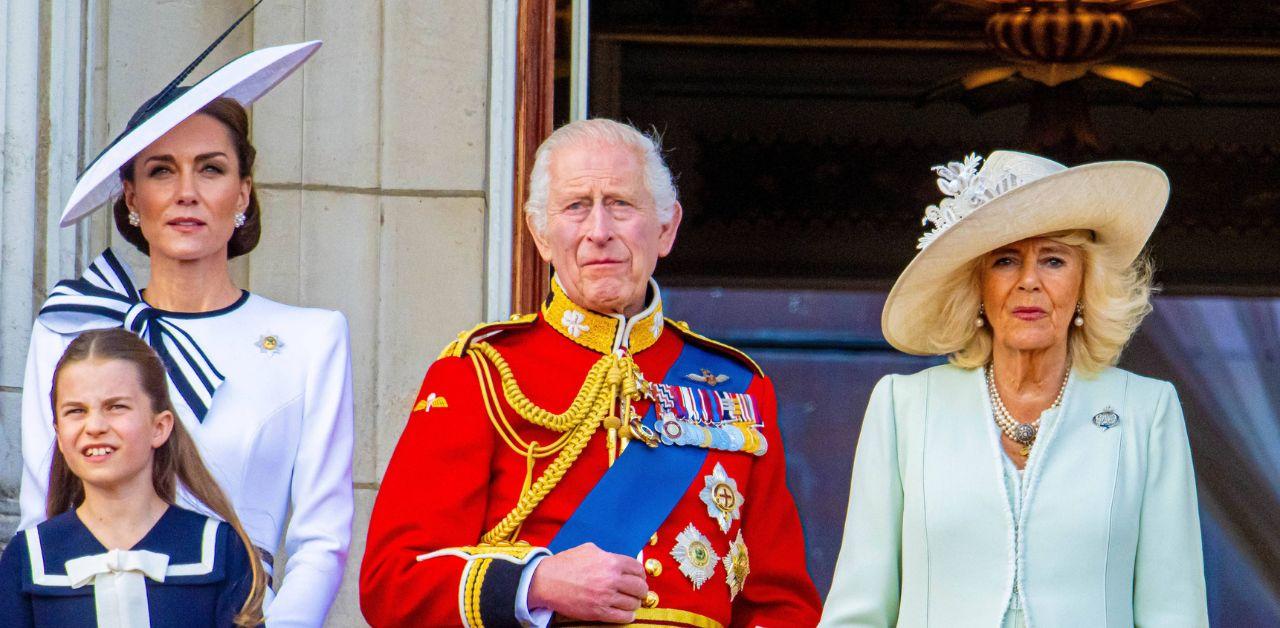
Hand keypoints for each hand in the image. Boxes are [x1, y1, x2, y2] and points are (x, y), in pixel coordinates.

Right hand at [527, 543, 647, 622]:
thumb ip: (607, 555)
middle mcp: (611, 579)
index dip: (641, 574)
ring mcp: (605, 597)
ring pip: (633, 603)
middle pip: (639, 587)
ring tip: (631, 602)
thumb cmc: (565, 564)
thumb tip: (621, 561)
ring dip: (634, 603)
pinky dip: (628, 616)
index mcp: (610, 561)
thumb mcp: (588, 549)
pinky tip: (626, 613)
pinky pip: (622, 617)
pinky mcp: (598, 612)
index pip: (637, 569)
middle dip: (641, 590)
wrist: (547, 581)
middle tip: (639, 592)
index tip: (640, 578)